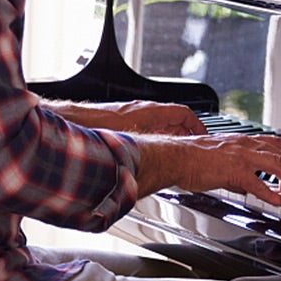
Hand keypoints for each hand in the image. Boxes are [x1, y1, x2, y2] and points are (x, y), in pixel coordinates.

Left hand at [48, 99, 206, 136]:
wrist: (75, 119)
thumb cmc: (99, 125)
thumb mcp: (131, 140)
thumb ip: (148, 151)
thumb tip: (159, 170)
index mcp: (150, 112)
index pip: (184, 113)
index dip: (197, 125)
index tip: (204, 134)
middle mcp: (144, 110)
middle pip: (174, 118)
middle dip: (185, 131)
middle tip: (193, 144)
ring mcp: (134, 113)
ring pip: (160, 121)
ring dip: (170, 133)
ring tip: (176, 147)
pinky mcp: (125, 118)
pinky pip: (148, 124)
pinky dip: (155, 133)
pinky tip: (151, 146)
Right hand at [134, 132, 280, 206]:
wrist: (175, 157)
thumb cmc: (189, 159)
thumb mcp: (218, 162)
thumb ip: (235, 174)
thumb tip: (245, 186)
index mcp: (238, 142)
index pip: (271, 143)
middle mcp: (243, 145)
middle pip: (279, 152)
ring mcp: (240, 157)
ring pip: (275, 164)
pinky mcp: (234, 170)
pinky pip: (257, 184)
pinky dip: (269, 193)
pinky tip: (276, 201)